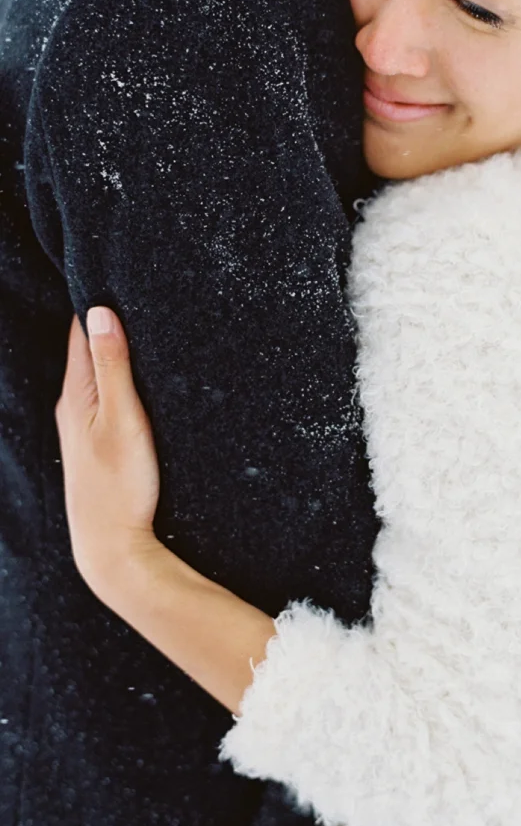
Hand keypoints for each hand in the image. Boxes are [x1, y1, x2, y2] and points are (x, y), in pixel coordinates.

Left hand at [55, 307, 162, 597]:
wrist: (112, 549)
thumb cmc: (121, 486)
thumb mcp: (123, 420)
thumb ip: (112, 367)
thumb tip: (99, 312)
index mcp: (75, 396)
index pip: (81, 333)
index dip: (97, 303)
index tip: (120, 276)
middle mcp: (73, 408)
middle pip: (87, 351)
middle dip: (108, 322)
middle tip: (140, 295)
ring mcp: (83, 429)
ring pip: (97, 376)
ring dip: (115, 353)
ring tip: (143, 328)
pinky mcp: (98, 446)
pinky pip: (106, 398)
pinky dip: (119, 380)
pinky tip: (139, 381)